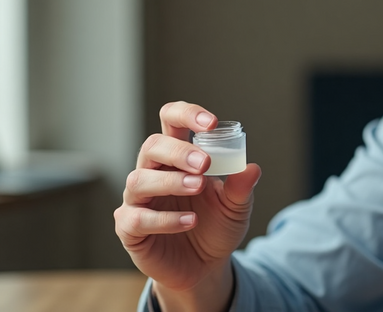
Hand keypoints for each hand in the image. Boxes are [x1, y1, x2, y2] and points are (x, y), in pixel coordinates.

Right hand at [114, 101, 261, 296]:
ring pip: (139, 179)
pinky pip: (137, 218)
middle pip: (152, 146)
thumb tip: (252, 168)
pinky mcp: (130, 228)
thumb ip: (241, 187)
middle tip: (206, 164)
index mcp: (178, 158)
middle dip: (178, 151)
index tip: (210, 123)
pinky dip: (165, 219)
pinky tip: (190, 221)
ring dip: (170, 181)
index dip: (186, 115)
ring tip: (198, 187)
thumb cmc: (216, 227)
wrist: (206, 267)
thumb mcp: (236, 207)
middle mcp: (154, 172)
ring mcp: (138, 200)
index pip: (171, 121)